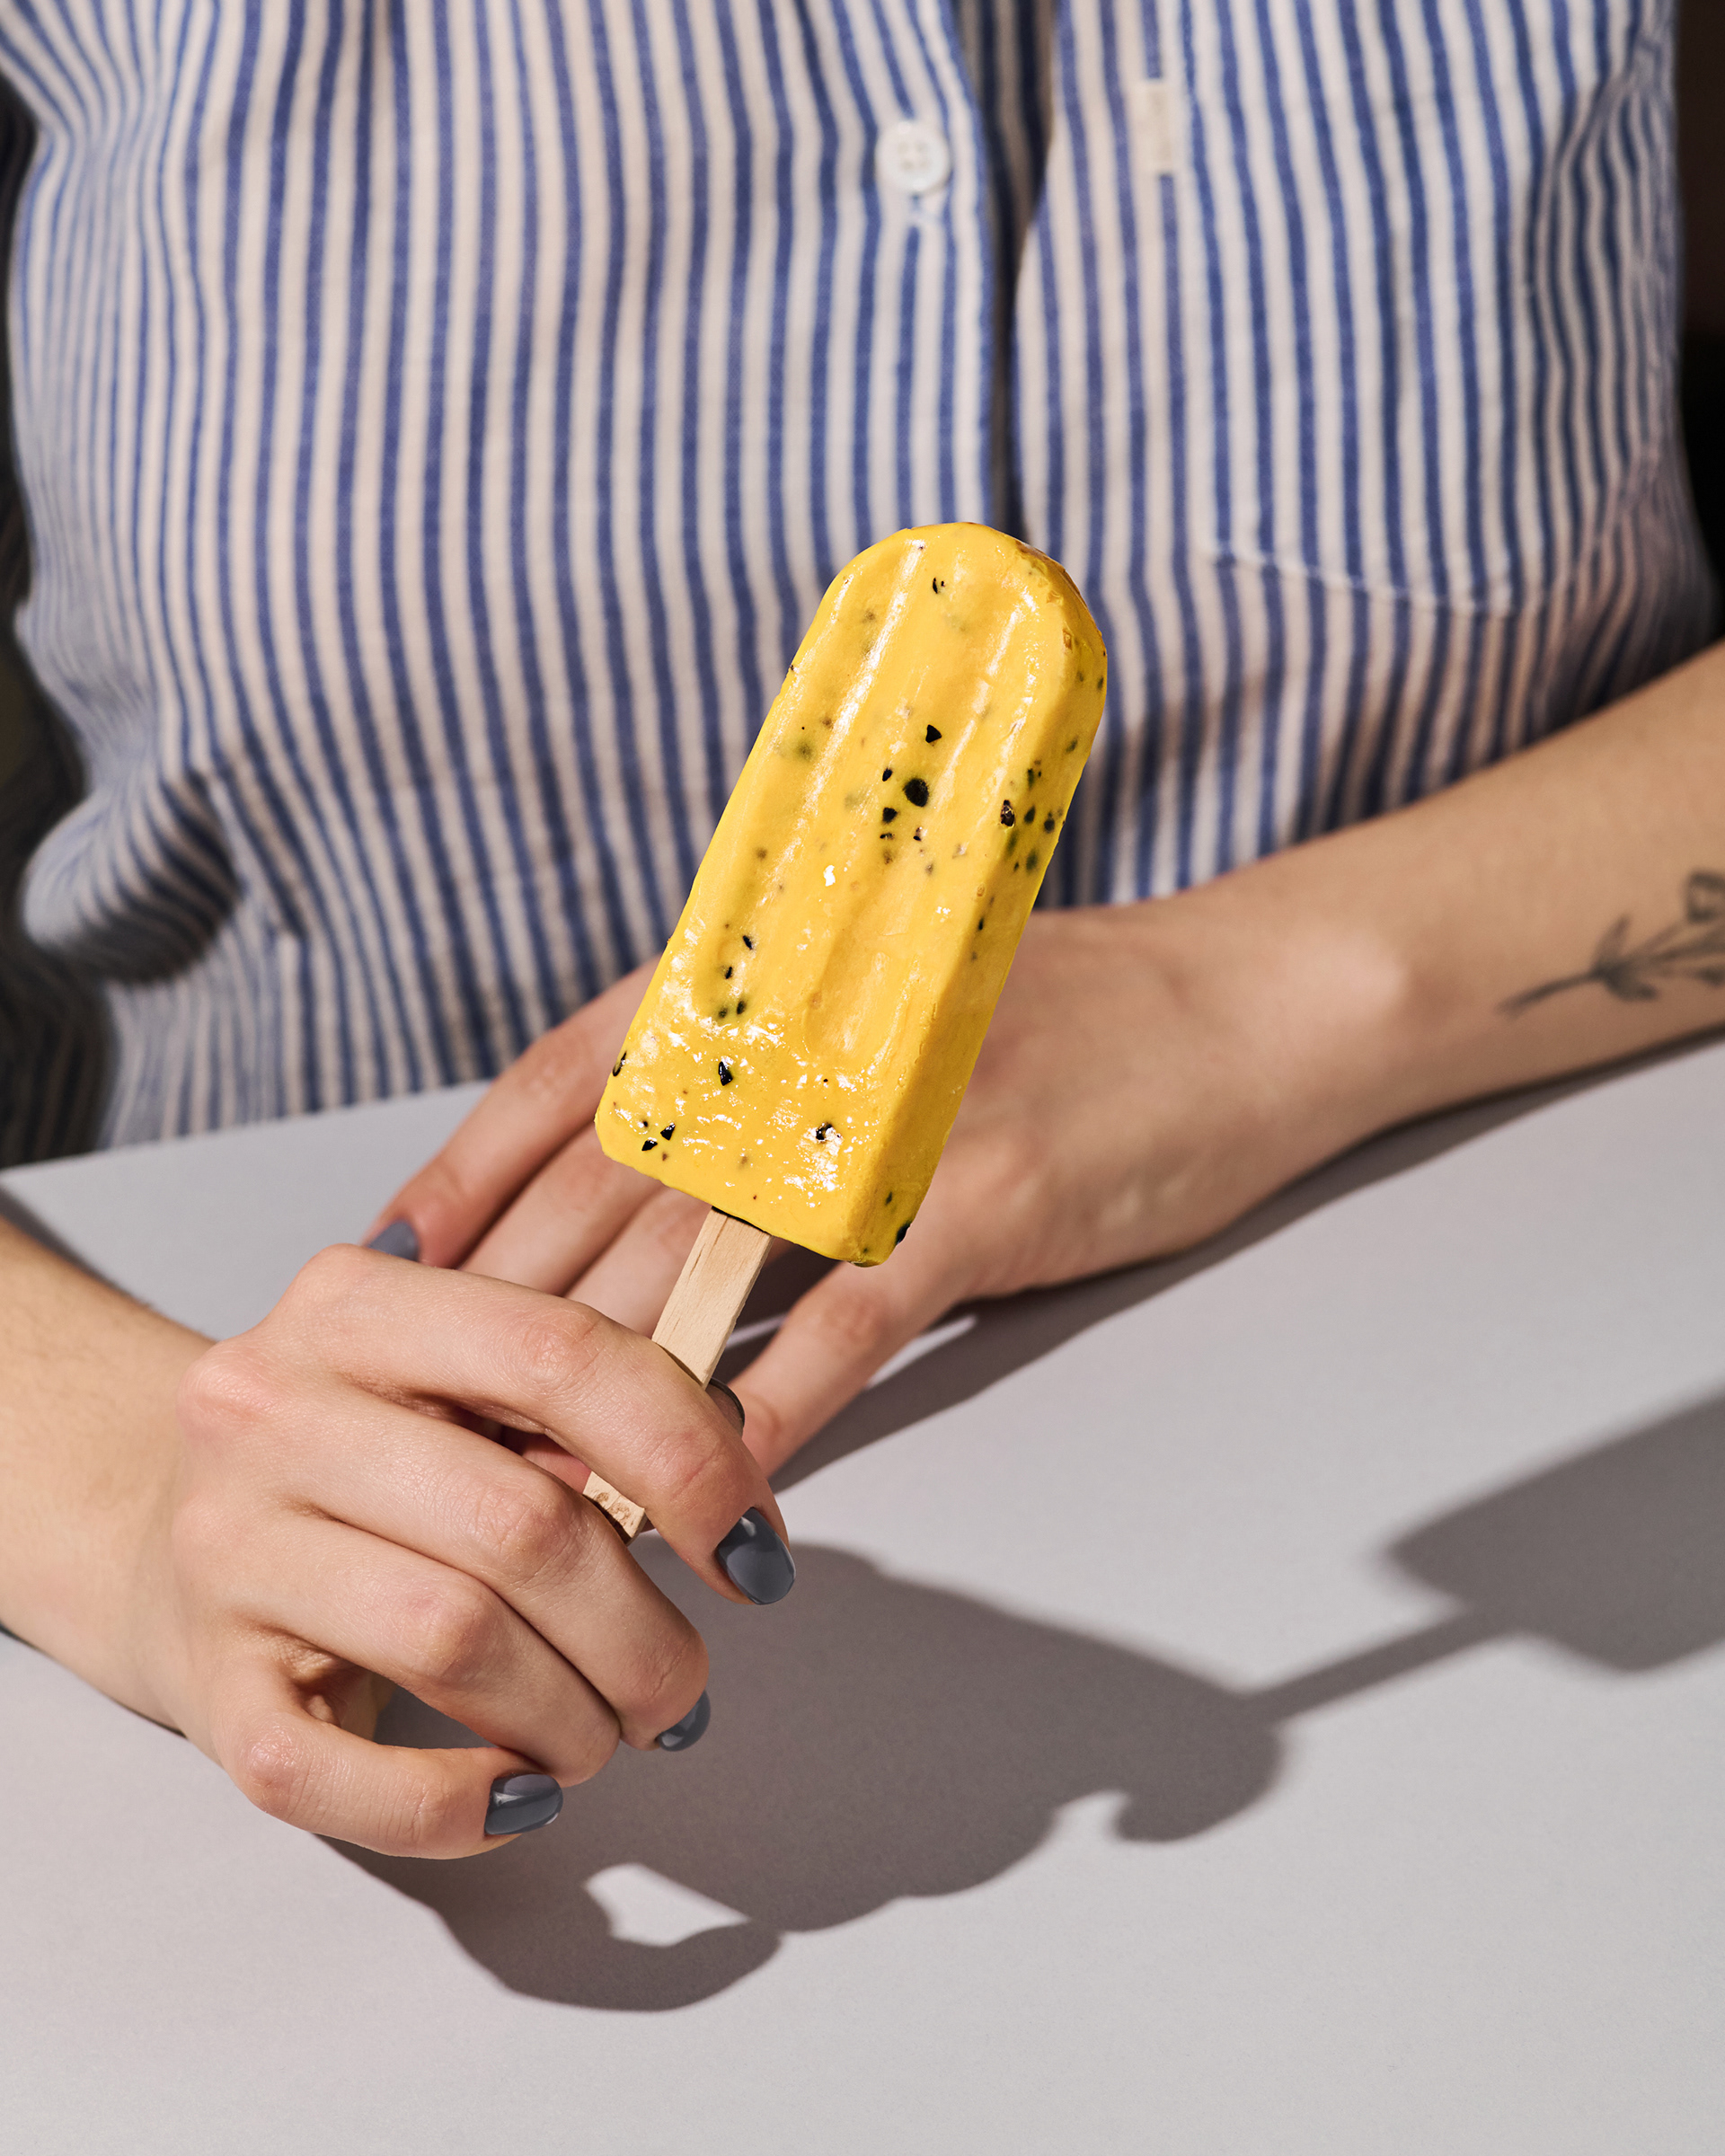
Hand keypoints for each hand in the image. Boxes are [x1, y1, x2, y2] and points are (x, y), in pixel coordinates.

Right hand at [121, 1247, 788, 1856]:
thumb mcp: (453, 1385)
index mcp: (354, 1305)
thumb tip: (735, 1496)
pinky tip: (521, 1798)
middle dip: (644, 1631)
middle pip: (523, 1524)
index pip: (561, 1355)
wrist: (149, 1526)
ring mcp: (225, 1547)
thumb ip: (581, 1410)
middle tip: (684, 1686)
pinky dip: (460, 1808)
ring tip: (608, 1736)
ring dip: (573, 1718)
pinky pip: (343, 1777)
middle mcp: (269, 1407)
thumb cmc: (354, 1458)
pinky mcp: (204, 1686)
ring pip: (455, 1640)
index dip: (692, 1460)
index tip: (755, 1552)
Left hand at [371, 883, 1399, 1473]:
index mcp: (767, 987)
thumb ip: (754, 1080)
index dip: (467, 1179)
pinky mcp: (977, 1204)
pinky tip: (708, 1490)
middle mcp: (803, 1046)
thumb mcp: (877, 1014)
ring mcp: (885, 1124)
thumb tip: (633, 1193)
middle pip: (606, 1198)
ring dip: (606, 1391)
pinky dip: (766, 1414)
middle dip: (508, 1318)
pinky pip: (841, 1330)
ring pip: (700, 1272)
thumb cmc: (1048, 1017)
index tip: (385, 1270)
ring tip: (532, 1486)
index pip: (569, 1081)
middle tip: (432, 1419)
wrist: (1230, 1010)